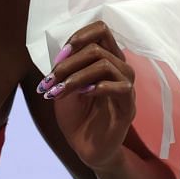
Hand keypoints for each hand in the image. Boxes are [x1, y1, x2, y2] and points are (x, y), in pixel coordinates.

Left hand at [35, 20, 135, 172]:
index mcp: (106, 60)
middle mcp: (120, 69)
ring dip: (77, 75)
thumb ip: (65, 67)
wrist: (85, 148)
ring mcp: (126, 88)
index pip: (102, 30)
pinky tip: (83, 95)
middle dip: (68, 62)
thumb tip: (61, 51)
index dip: (80, 36)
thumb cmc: (77, 116)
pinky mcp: (128, 108)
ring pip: (106, 64)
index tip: (60, 55)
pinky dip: (98, 87)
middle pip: (99, 47)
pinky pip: (121, 87)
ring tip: (59, 90)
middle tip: (50, 80)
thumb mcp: (65, 86)